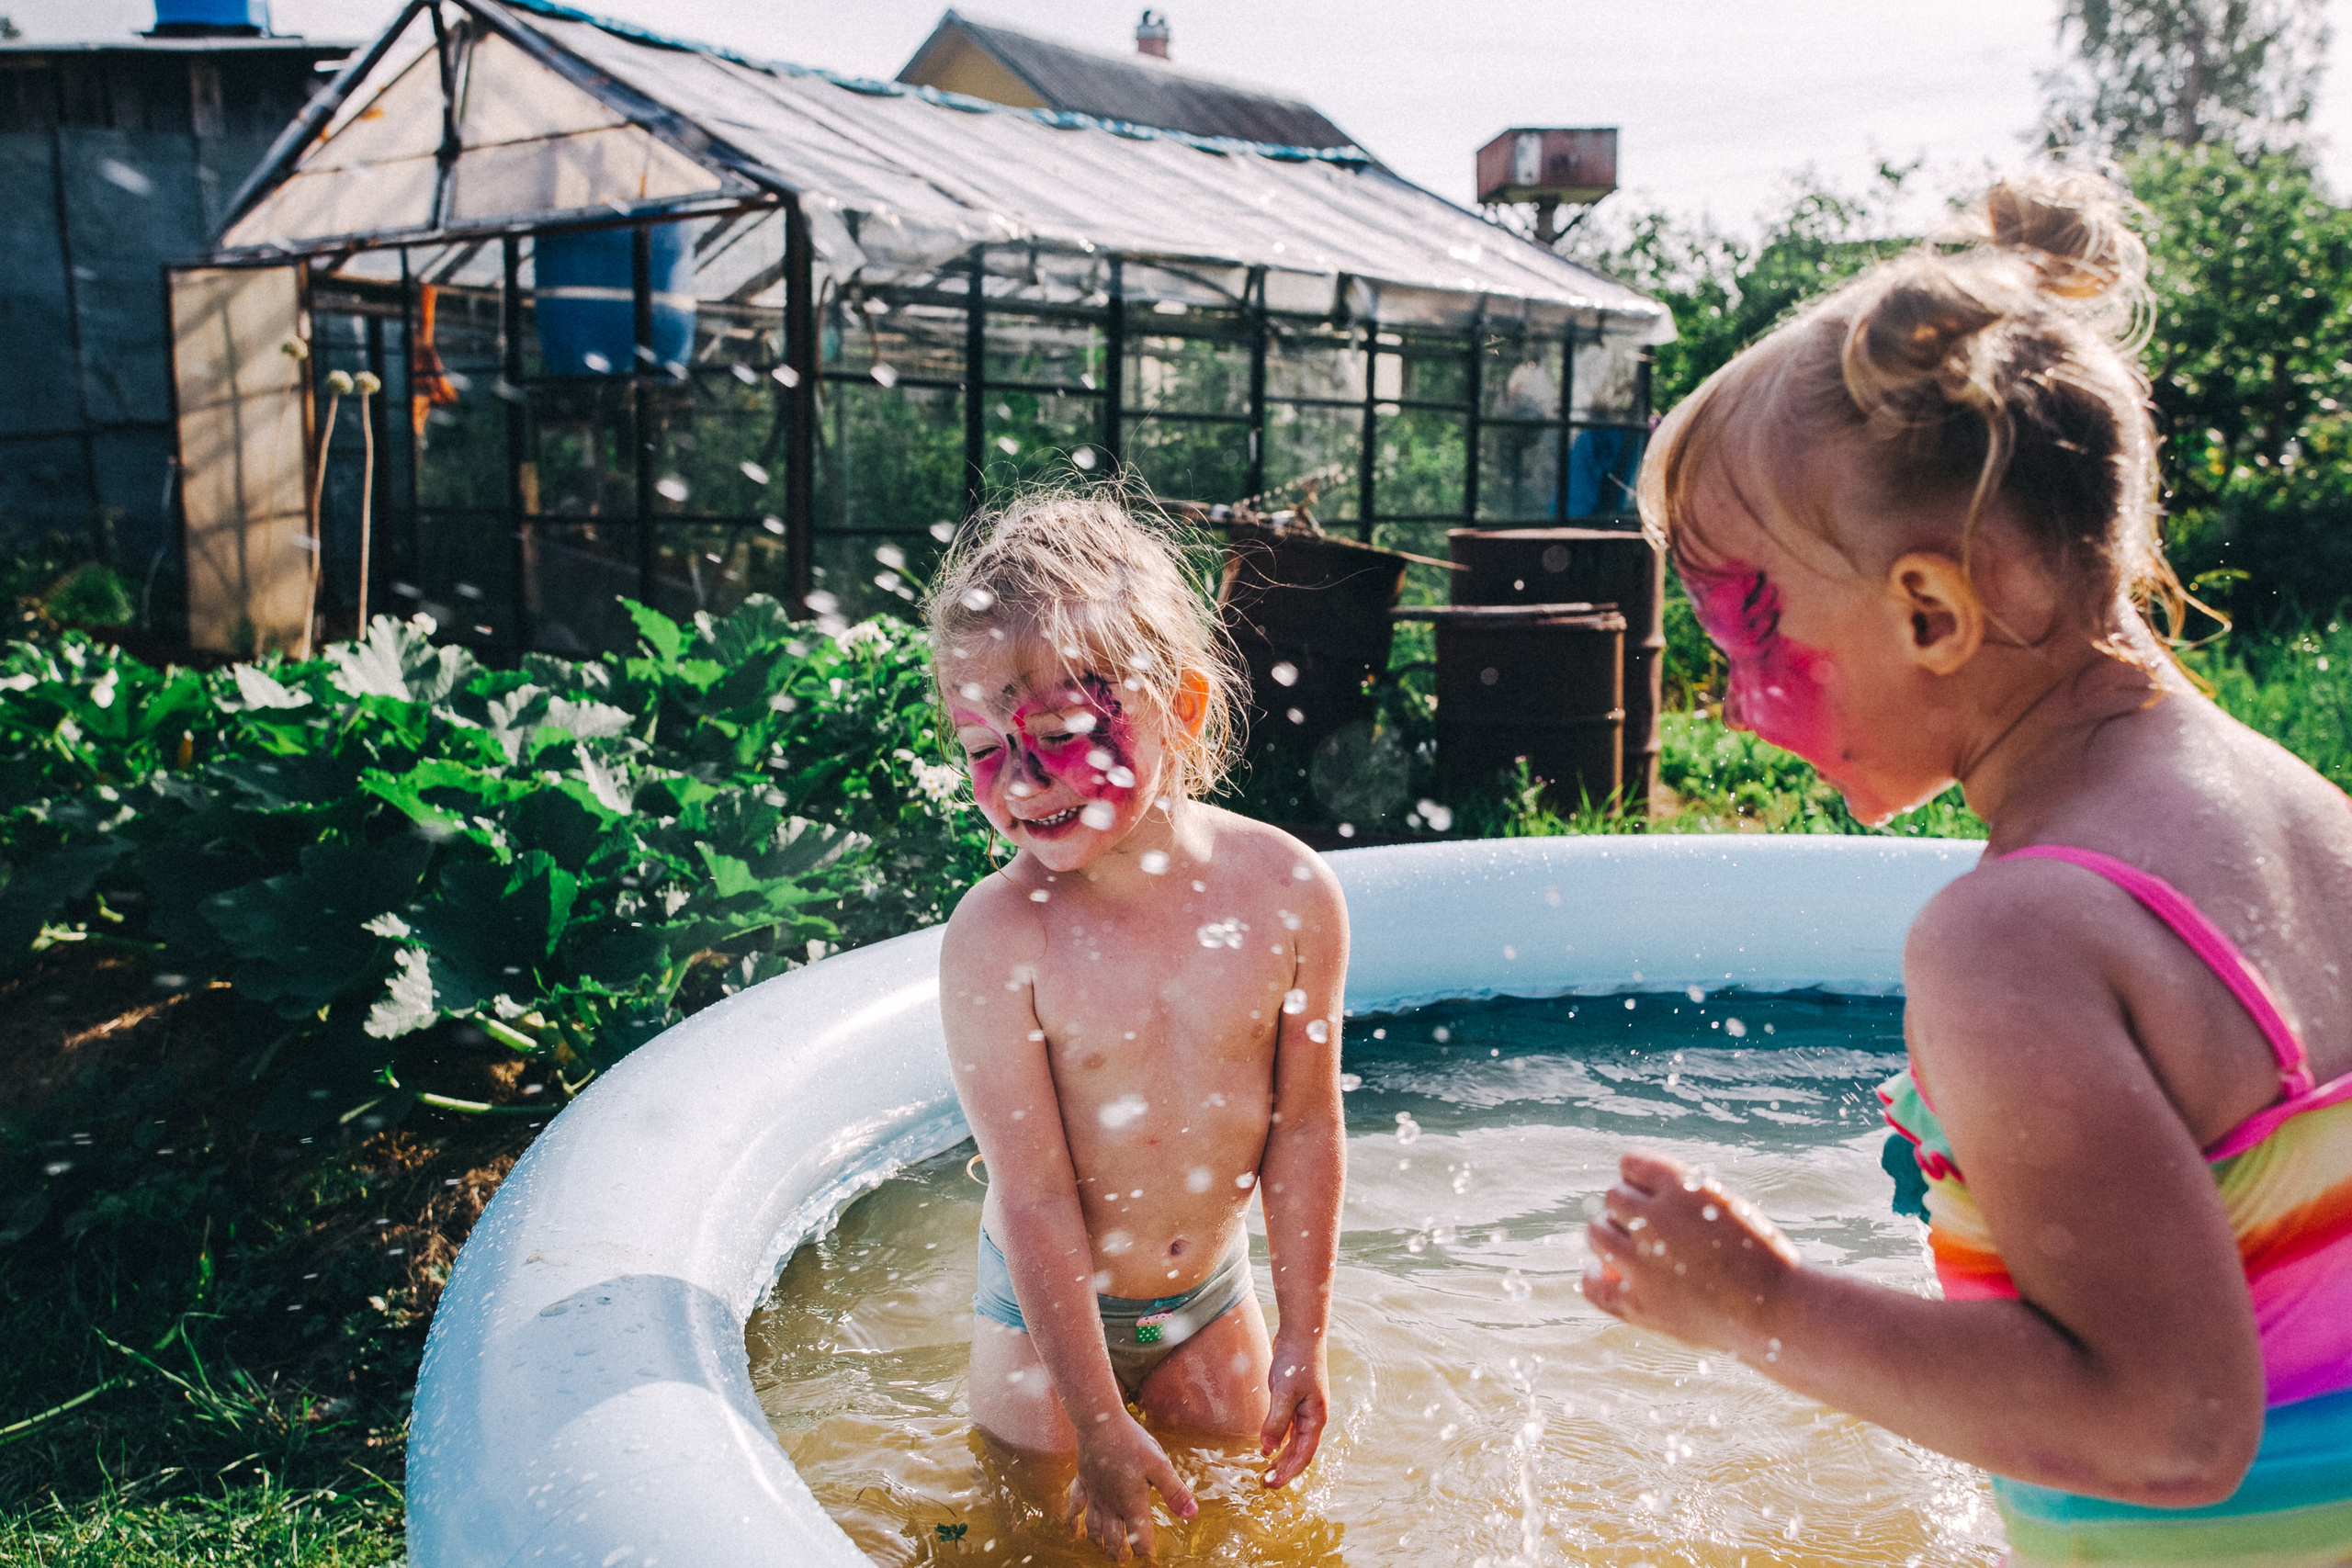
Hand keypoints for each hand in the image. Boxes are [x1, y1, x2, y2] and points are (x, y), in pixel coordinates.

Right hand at [1067, 1412, 1195, 1562]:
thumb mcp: (1160, 1465)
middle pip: (1113, 1538)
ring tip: (1102, 1551)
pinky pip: (1075, 1506)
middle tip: (1123, 1563)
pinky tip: (1072, 1531)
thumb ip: (1175, 1491)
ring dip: (1098, 1542)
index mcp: (1131, 1503)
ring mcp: (1095, 1494)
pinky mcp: (1084, 1481)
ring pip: (1094, 1527)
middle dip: (1119, 1553)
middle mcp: (1111, 1504)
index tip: (1149, 1563)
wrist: (1100, 1422)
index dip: (1145, 1554)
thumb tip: (1191, 1514)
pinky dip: (1073, 1522)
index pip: (1140, 1537)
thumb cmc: (1132, 1443)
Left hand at [1258, 1333, 1329, 1488]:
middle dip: (1284, 1468)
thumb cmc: (1296, 1362)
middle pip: (1300, 1451)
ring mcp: (1304, 1408)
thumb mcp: (1284, 1393)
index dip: (1289, 1472)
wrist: (1300, 1333)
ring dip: (1281, 1456)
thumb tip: (1268, 1449)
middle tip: (1265, 1482)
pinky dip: (1279, 1438)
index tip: (1272, 1484)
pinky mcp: (1294, 1399)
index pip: (1304, 1454)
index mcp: (1316, 1418)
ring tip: (1266, 1469)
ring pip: (1294, 1440)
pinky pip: (1288, 1427)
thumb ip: (1276, 1422)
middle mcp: (1312, 1417)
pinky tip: (1268, 1445)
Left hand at [1581, 1150, 1801, 1356]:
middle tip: (1654, 1228)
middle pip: (1613, 1197)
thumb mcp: (1725, 1209)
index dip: (1640, 1177)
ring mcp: (1643, 1264)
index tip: (1653, 1193)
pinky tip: (1611, 1279)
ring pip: (1596, 1233)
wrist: (1780, 1313)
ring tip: (1636, 1251)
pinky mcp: (1639, 1303)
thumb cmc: (1760, 1258)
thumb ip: (1677, 1199)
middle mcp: (1656, 1220)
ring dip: (1610, 1237)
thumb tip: (1624, 1202)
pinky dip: (1596, 1280)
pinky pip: (1592, 1286)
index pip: (1631, 1163)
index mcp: (1684, 1188)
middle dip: (1629, 1208)